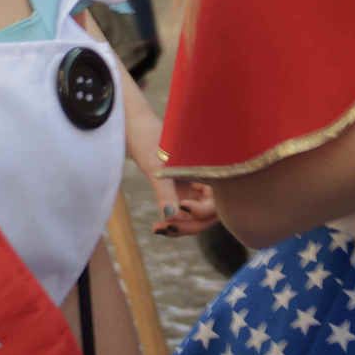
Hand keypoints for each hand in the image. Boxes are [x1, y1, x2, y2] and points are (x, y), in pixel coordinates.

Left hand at [124, 94, 216, 237]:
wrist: (135, 126)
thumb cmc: (148, 138)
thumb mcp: (156, 165)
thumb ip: (165, 191)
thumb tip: (169, 216)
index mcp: (212, 165)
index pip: (218, 201)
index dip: (201, 210)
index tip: (180, 206)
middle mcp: (208, 177)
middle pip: (211, 214)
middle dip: (190, 224)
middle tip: (167, 227)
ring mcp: (197, 184)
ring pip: (198, 216)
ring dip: (181, 226)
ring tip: (159, 228)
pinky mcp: (184, 189)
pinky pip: (185, 213)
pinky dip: (173, 221)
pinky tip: (158, 227)